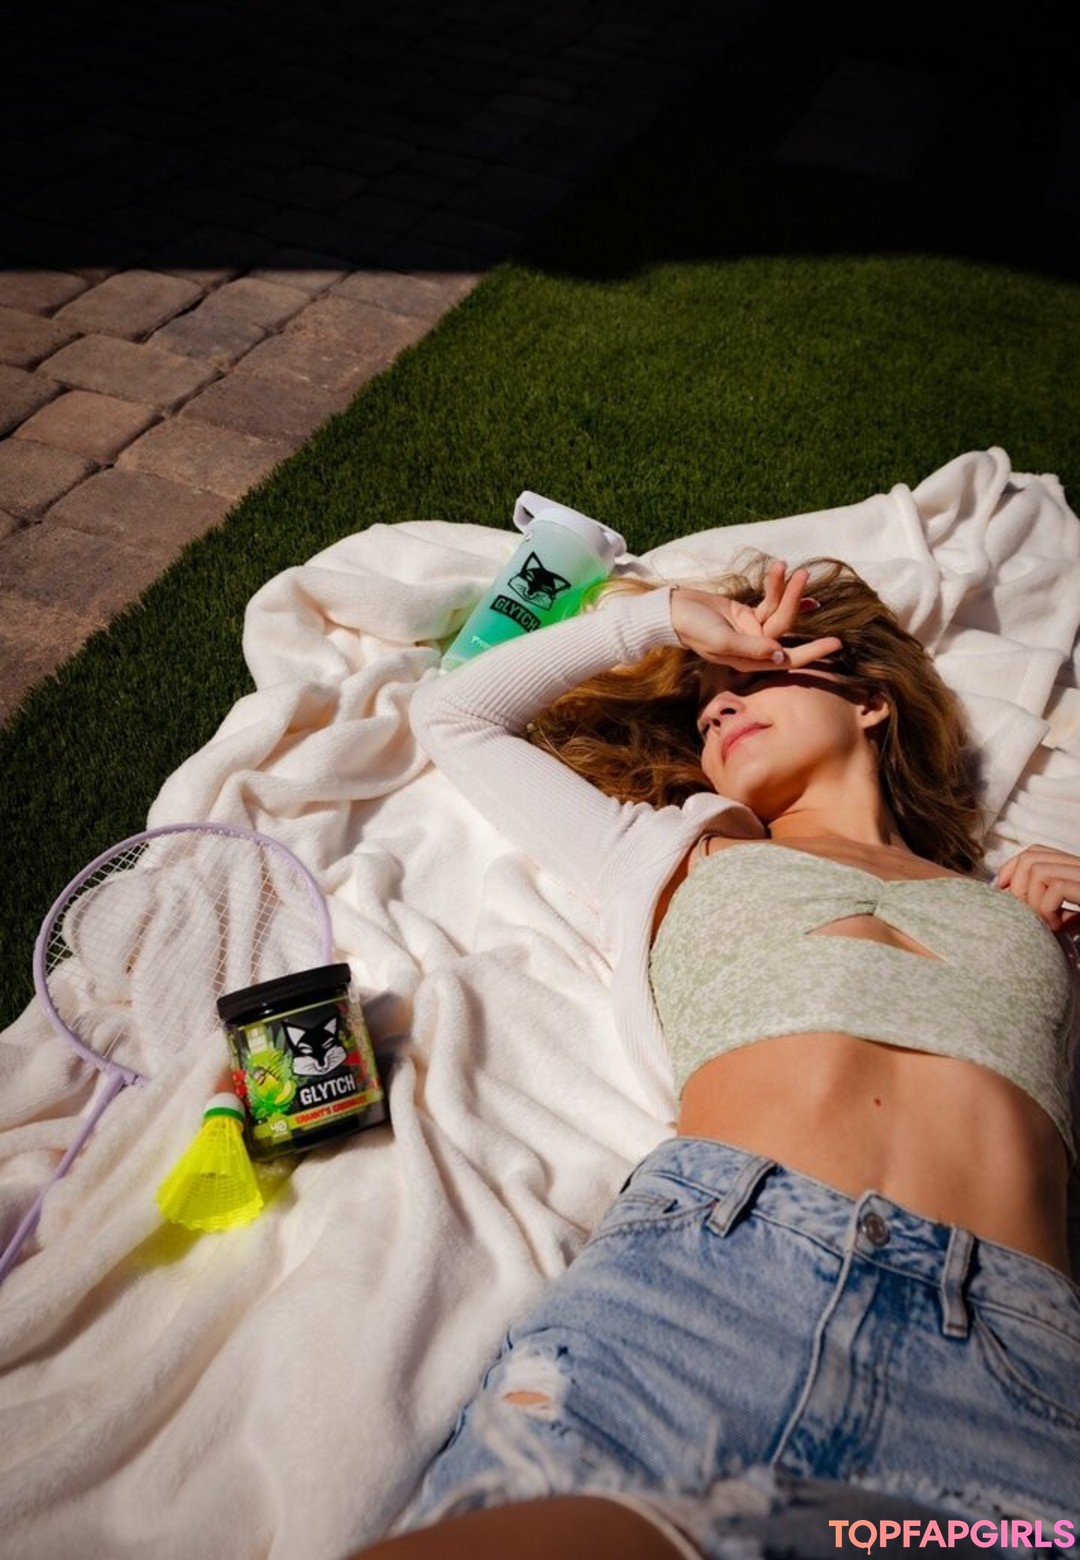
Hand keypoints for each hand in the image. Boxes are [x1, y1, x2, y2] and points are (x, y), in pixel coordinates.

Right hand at [670, 559, 842, 670]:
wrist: (671, 611)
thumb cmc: (692, 629)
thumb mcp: (721, 640)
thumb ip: (750, 648)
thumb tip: (781, 654)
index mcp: (748, 661)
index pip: (787, 659)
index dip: (812, 653)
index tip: (837, 643)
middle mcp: (754, 648)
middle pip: (784, 627)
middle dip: (793, 602)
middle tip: (805, 577)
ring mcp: (751, 630)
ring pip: (778, 611)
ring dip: (784, 589)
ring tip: (787, 567)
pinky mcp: (746, 614)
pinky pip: (770, 603)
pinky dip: (782, 592)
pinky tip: (796, 582)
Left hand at [994, 846, 1079, 933]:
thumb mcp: (1069, 916)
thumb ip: (1046, 905)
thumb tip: (1007, 895)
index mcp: (1074, 867)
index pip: (1035, 851)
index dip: (1012, 867)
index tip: (1001, 887)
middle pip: (1031, 858)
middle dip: (1017, 886)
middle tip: (1027, 913)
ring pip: (1038, 871)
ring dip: (1033, 901)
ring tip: (1046, 922)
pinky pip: (1056, 888)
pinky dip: (1048, 910)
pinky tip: (1057, 925)